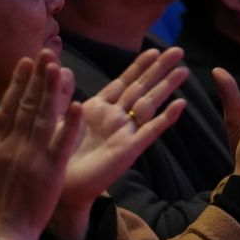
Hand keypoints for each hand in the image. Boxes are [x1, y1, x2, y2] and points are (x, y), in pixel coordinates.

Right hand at [0, 52, 81, 239]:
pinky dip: (70, 125)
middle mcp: (12, 146)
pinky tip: (78, 105)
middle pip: (27, 106)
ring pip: (44, 118)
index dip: (17, 83)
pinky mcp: (51, 172)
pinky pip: (62, 144)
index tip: (25, 62)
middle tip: (46, 53)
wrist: (2, 235)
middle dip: (37, 78)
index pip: (8, 107)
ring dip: (52, 91)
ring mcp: (32, 157)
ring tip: (59, 68)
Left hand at [52, 46, 188, 239]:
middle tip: (178, 51)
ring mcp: (124, 133)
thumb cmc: (56, 157)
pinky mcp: (129, 149)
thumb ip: (61, 94)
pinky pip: (151, 131)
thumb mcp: (56, 120)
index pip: (123, 82)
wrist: (60, 189)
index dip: (139, 66)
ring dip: (166, 87)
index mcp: (98, 109)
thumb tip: (62, 67)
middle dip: (159, 69)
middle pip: (141, 88)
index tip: (154, 49)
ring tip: (183, 70)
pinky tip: (181, 104)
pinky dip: (166, 118)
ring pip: (149, 104)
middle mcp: (115, 119)